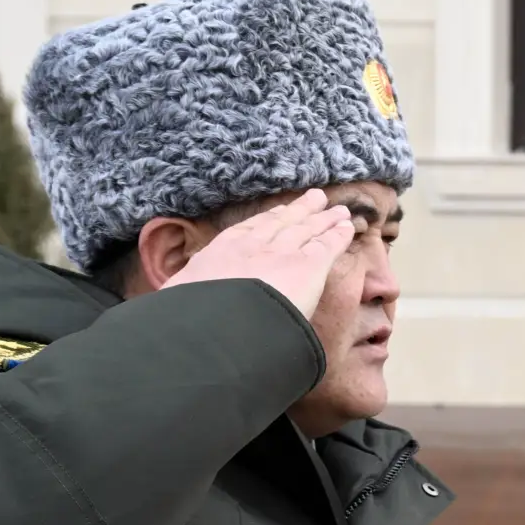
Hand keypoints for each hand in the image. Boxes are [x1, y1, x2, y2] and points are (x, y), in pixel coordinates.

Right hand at [163, 189, 354, 319]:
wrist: (214, 326)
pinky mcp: (306, 267)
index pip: (248, 231)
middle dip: (300, 210)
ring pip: (307, 230)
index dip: (269, 220)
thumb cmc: (192, 319)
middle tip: (315, 198)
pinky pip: (327, 246)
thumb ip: (187, 295)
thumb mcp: (180, 300)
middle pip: (283, 223)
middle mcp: (252, 247)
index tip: (280, 211)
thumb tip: (175, 303)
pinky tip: (349, 227)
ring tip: (338, 210)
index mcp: (220, 253)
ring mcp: (280, 254)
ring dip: (324, 219)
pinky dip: (339, 234)